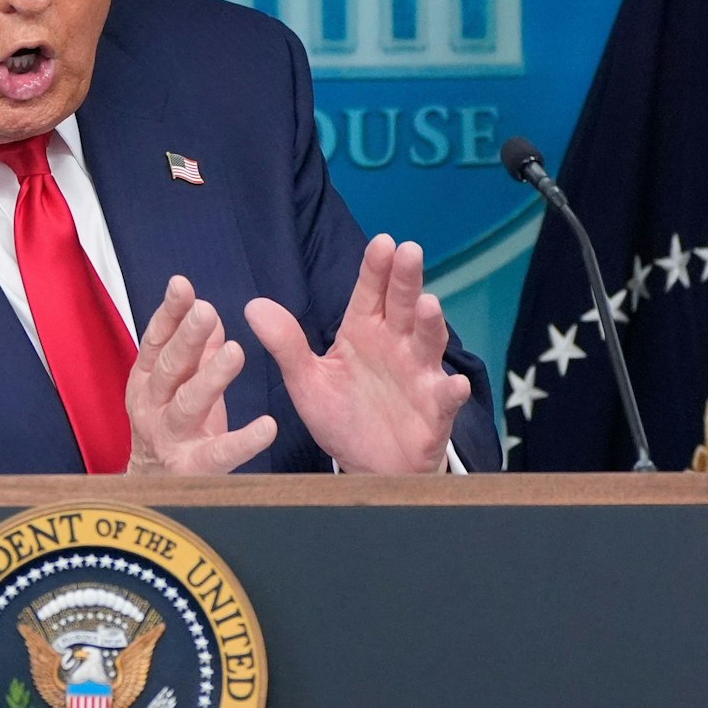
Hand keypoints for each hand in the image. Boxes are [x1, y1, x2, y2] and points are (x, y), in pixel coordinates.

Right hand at [125, 276, 277, 474]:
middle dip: (188, 338)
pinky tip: (267, 426)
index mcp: (147, 381)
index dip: (169, 313)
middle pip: (170, 368)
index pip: (156, 341)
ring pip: (188, 404)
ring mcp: (170, 437)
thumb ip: (195, 351)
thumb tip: (209, 312)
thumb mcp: (178, 385)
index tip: (182, 286)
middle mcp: (152, 406)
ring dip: (211, 377)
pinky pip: (220, 452)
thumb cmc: (172, 427)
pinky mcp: (193, 467)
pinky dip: (244, 441)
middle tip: (207, 312)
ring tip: (235, 353)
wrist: (153, 487)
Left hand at [245, 234, 470, 473]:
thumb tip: (253, 306)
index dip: (375, 269)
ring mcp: (418, 375)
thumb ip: (286, 344)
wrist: (366, 465)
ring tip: (429, 305)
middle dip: (406, 280)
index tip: (382, 242)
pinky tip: (454, 384)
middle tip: (409, 251)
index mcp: (364, 332)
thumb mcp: (306, 380)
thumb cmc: (341, 414)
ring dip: (430, 325)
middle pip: (402, 306)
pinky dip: (450, 391)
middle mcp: (396, 346)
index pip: (369, 294)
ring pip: (428, 344)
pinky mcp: (433, 411)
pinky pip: (444, 399)